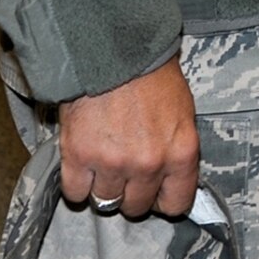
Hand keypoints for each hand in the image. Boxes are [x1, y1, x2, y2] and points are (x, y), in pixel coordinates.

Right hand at [58, 58, 198, 217]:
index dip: (164, 200)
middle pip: (136, 207)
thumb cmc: (153, 76)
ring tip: (104, 161)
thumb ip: (177, 148)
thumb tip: (171, 176)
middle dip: (131, 192)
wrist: (117, 51)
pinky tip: (83, 163)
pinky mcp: (78, 158)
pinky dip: (77, 183)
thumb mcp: (183, 111)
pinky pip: (75, 193)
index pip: (176, 204)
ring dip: (103, 186)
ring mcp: (112, 164)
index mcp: (181, 152)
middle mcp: (149, 164)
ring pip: (105, 202)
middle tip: (126, 170)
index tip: (156, 193)